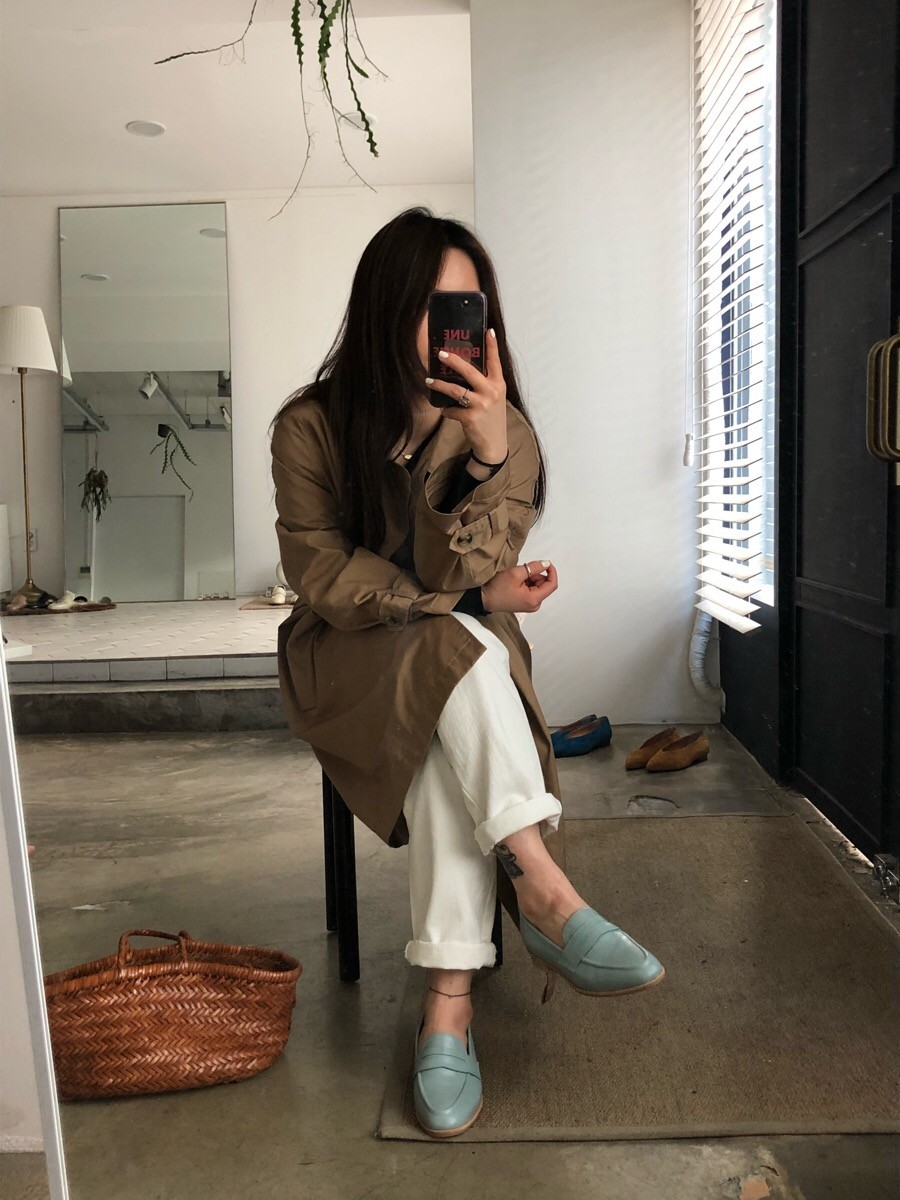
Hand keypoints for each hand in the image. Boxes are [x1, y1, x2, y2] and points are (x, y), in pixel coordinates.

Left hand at [425, 329, 507, 461]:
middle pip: (470, 371)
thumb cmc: (491, 418)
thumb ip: (484, 384)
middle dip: (454, 361)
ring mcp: (481, 405)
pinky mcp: (471, 418)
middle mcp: (491, 392)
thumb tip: (462, 370)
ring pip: (456, 390)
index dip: (492, 346)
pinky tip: (445, 410)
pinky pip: (451, 409)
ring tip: (428, 381)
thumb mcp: (494, 398)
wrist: (494, 444)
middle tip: (441, 353)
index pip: (495, 361)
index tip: (487, 330)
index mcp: (498, 384)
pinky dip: (446, 410)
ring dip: (439, 385)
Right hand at [481, 560, 557, 613]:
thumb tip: (546, 563)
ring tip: (516, 578)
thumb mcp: (516, 573)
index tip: (546, 563)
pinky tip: (515, 582)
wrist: (484, 598)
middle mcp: (535, 605)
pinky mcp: (524, 603)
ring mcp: (530, 605)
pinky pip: (531, 590)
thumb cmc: (498, 588)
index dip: (552, 572)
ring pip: (537, 586)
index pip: (552, 584)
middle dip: (535, 574)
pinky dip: (526, 583)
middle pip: (544, 584)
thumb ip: (533, 567)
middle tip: (521, 571)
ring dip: (529, 578)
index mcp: (535, 599)